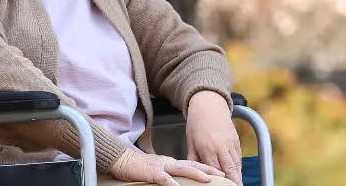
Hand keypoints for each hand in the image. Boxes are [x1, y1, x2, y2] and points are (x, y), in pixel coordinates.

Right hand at [109, 149, 223, 185]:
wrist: (123, 161)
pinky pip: (163, 178)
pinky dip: (172, 183)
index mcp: (172, 163)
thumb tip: (183, 183)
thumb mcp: (159, 172)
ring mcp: (161, 167)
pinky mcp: (151, 172)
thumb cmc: (140, 169)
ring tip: (208, 180)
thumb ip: (171, 176)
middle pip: (192, 165)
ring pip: (182, 169)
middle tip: (222, 175)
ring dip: (196, 174)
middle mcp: (170, 163)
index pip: (193, 165)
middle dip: (208, 170)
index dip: (207, 169)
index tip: (221, 173)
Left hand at [186, 90, 241, 180]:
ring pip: (237, 164)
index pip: (215, 171)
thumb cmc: (197, 123)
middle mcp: (221, 147)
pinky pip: (238, 157)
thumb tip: (192, 172)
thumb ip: (193, 159)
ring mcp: (230, 143)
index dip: (219, 181)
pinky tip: (237, 173)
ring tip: (238, 184)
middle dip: (234, 181)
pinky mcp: (236, 140)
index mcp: (207, 149)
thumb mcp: (191, 142)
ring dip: (238, 176)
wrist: (209, 105)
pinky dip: (238, 166)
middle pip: (230, 169)